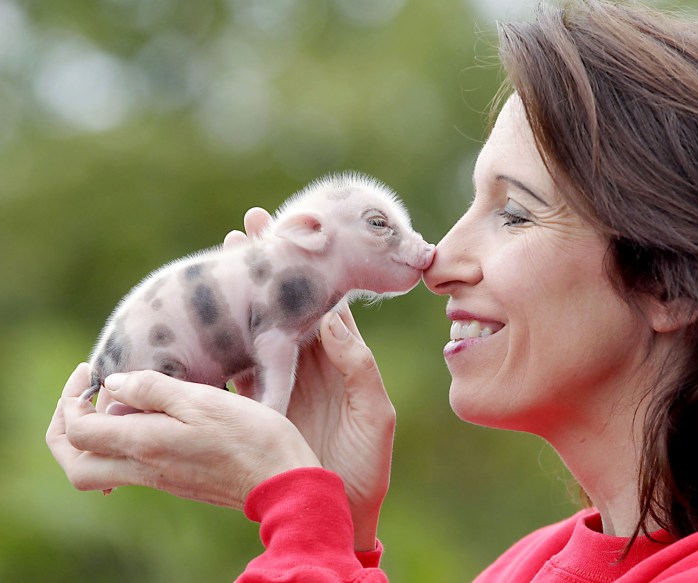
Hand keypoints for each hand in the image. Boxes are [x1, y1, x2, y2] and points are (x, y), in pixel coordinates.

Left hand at [46, 363, 319, 508]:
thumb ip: (154, 389)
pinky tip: (148, 418)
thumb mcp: (203, 399)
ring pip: (98, 470)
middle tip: (80, 397)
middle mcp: (144, 468)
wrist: (283, 480)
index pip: (77, 431)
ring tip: (113, 402)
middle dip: (65, 430)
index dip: (72, 399)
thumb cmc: (250, 436)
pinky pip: (128, 469)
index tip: (91, 372)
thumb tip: (113, 384)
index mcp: (144, 444)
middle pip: (75, 465)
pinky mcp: (177, 481)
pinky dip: (120, 444)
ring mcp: (160, 479)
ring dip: (91, 438)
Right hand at [226, 206, 395, 550]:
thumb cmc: (367, 463)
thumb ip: (356, 364)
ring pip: (256, 329)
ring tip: (219, 264)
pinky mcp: (258, 404)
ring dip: (239, 298)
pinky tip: (201, 322)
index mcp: (341, 358)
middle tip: (243, 230)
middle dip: (266, 267)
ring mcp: (281, 381)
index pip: (324, 300)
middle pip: (285, 305)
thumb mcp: (374, 412)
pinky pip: (234, 370)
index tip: (287, 230)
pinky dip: (218, 346)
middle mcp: (310, 363)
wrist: (337, 509)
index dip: (307, 266)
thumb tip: (332, 315)